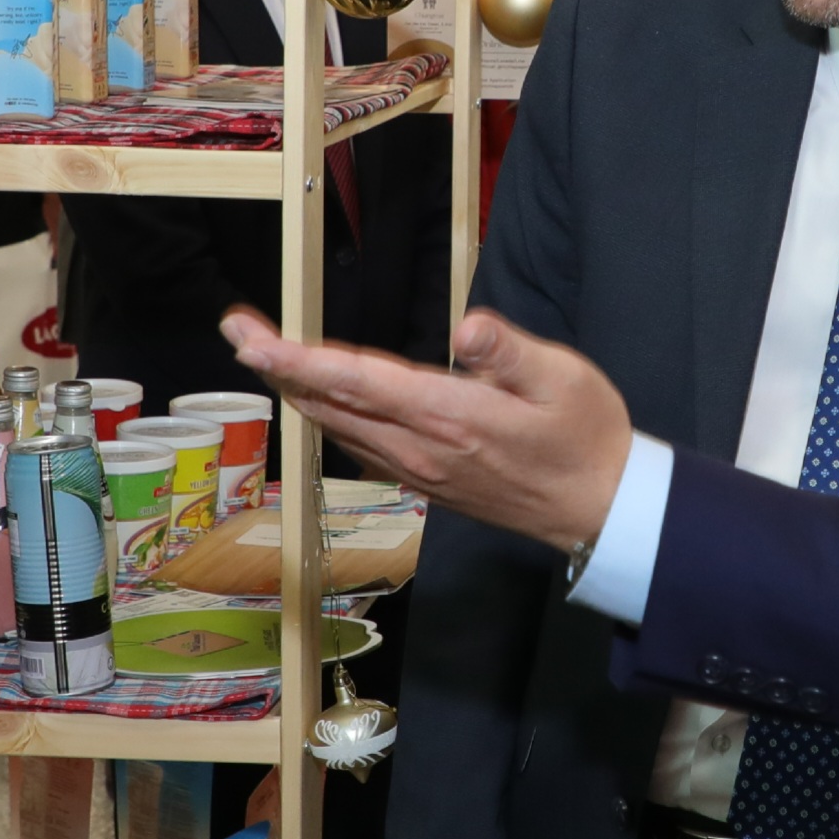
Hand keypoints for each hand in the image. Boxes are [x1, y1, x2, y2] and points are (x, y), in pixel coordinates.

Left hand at [223, 305, 630, 553]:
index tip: (253, 338)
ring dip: (298, 389)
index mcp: (451, 415)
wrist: (602, 510)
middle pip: (332, 402)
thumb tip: (467, 328)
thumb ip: (509, 352)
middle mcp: (422, 447)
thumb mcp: (564, 380)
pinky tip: (318, 400)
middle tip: (236, 329)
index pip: (356, 381)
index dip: (298, 358)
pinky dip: (328, 415)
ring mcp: (420, 469)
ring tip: (264, 354)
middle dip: (278, 365)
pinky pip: (360, 445)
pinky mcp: (426, 480)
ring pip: (339, 426)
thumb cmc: (588, 438)